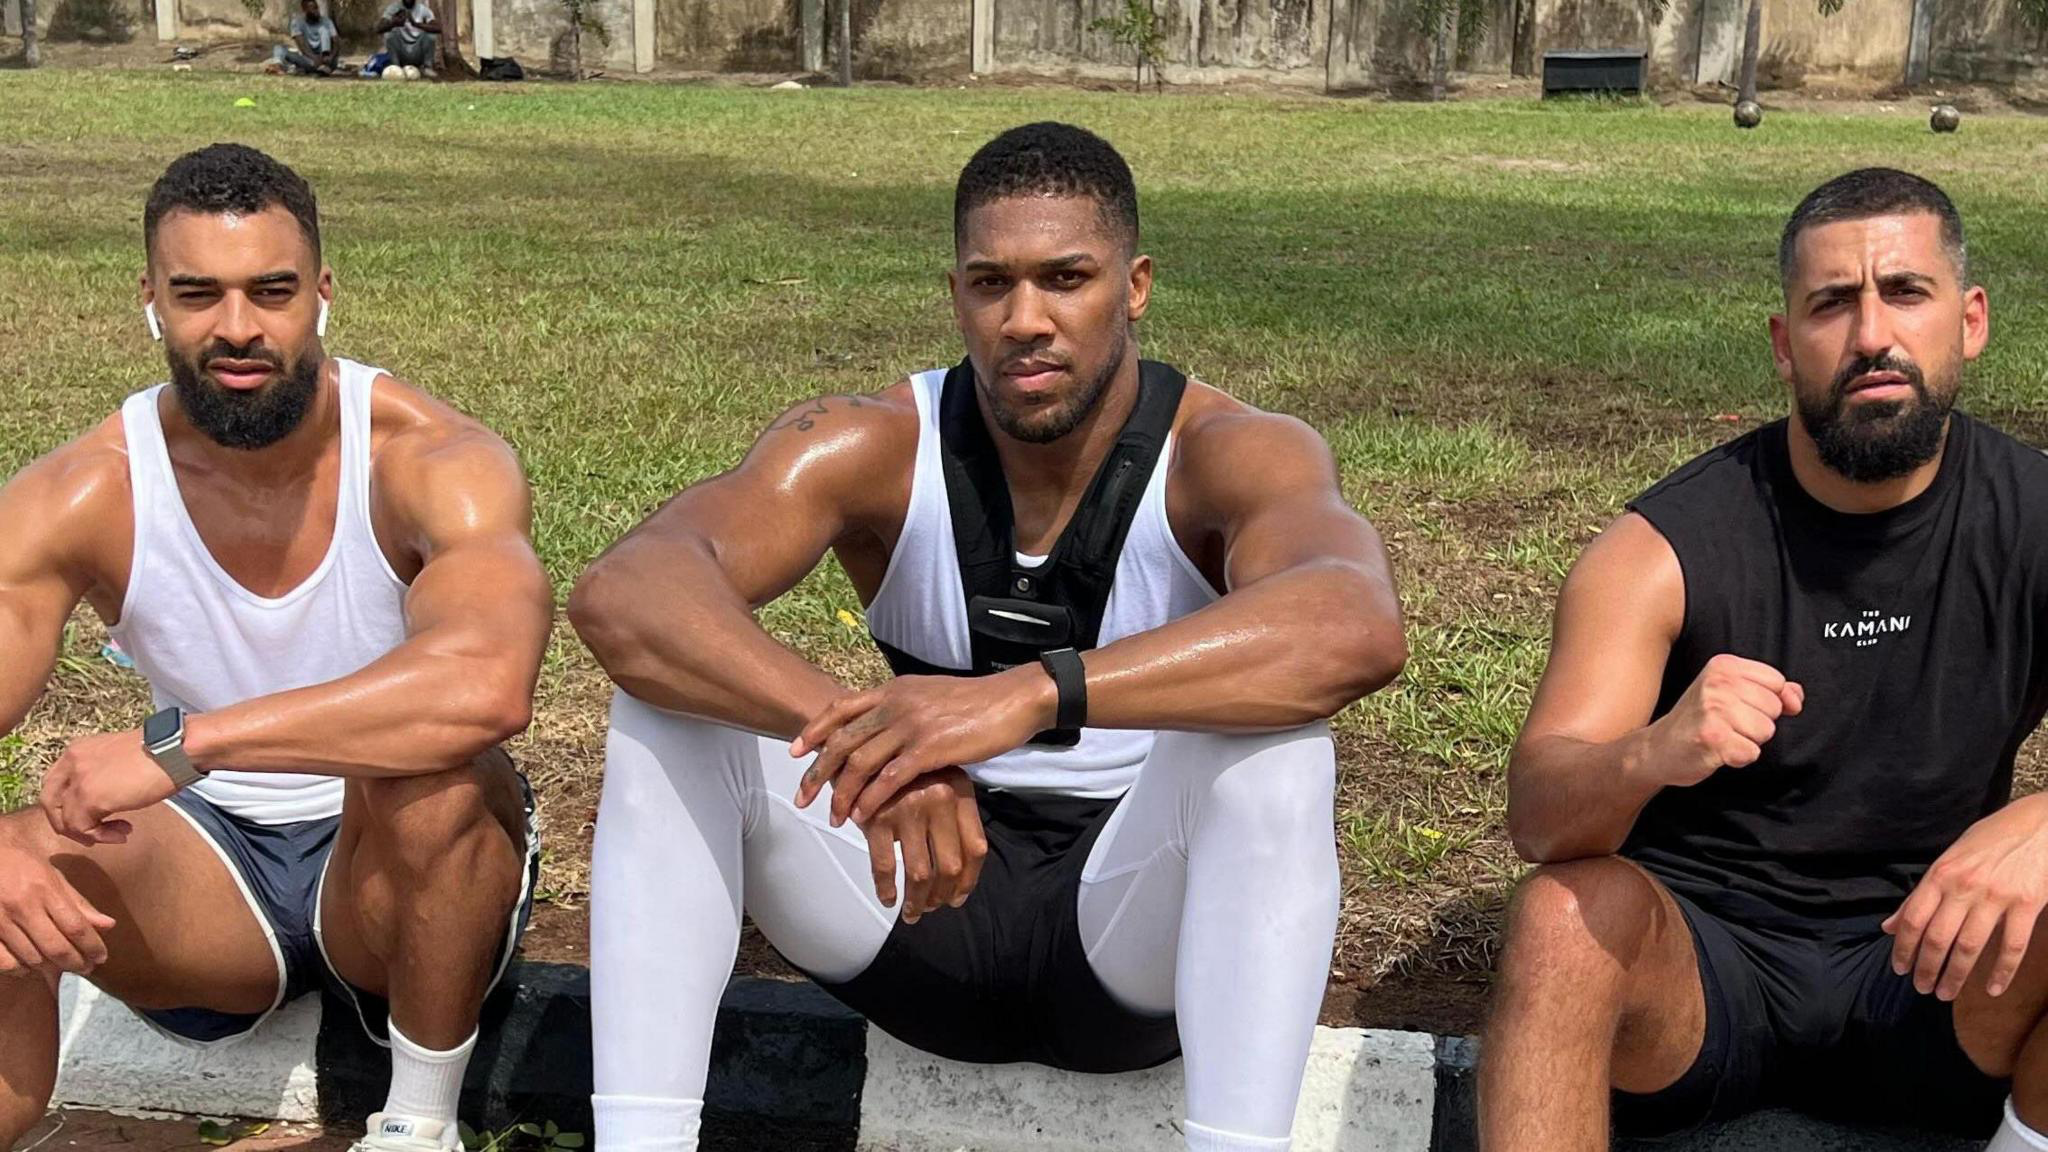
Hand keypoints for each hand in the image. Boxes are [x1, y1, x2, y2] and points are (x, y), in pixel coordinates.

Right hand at [0, 842, 117, 978]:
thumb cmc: (20, 861)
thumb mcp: (52, 874)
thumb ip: (78, 902)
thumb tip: (109, 925)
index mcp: (45, 889)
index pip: (76, 927)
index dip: (92, 947)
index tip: (101, 957)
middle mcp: (22, 907)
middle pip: (56, 947)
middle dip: (76, 963)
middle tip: (86, 968)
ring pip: (31, 958)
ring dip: (51, 969)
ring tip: (63, 968)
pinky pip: (4, 962)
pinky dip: (20, 969)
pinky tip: (30, 966)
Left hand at [38, 730, 175, 845]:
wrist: (177, 749)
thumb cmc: (163, 752)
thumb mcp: (121, 758)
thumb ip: (103, 772)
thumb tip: (105, 796)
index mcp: (78, 750)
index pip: (55, 783)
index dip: (68, 804)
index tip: (93, 813)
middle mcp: (71, 763)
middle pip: (50, 802)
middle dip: (69, 823)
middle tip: (94, 832)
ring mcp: (78, 781)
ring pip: (65, 820)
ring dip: (90, 833)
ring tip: (118, 834)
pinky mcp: (89, 799)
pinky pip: (82, 828)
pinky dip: (101, 837)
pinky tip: (122, 833)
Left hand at [791, 667, 1054, 826]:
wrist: (1012, 700)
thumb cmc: (975, 702)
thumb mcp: (929, 695)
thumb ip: (902, 708)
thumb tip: (882, 725)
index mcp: (893, 690)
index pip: (841, 708)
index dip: (814, 730)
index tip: (794, 752)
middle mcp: (895, 704)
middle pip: (842, 740)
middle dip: (817, 771)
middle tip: (802, 797)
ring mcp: (911, 725)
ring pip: (860, 762)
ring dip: (841, 793)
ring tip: (833, 816)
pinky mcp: (929, 748)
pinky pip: (889, 778)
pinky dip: (871, 799)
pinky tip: (863, 816)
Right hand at [858, 767, 987, 922]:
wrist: (860, 748)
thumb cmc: (903, 773)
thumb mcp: (939, 782)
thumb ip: (953, 818)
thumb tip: (959, 877)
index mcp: (960, 791)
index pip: (976, 847)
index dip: (968, 880)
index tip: (957, 897)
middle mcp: (939, 798)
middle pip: (950, 865)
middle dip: (942, 895)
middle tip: (933, 908)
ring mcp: (908, 808)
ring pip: (920, 872)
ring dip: (917, 900)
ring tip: (913, 912)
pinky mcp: (877, 817)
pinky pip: (885, 866)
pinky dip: (886, 889)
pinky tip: (889, 899)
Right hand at [1640, 654, 1802, 788]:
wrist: (1657, 748)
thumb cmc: (1698, 720)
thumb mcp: (1730, 692)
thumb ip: (1770, 690)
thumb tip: (1797, 698)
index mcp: (1723, 666)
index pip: (1777, 682)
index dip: (1767, 701)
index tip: (1742, 707)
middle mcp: (1718, 684)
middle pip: (1774, 708)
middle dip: (1757, 722)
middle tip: (1727, 724)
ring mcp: (1714, 711)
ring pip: (1766, 731)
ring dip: (1748, 741)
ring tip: (1723, 737)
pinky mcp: (1713, 739)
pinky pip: (1751, 753)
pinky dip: (1738, 758)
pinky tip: (1717, 751)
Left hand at [1885, 796, 2047, 999]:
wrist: (2039, 824)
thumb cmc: (1989, 840)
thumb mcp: (1949, 859)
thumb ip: (1920, 895)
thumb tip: (1889, 926)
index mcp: (1941, 874)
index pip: (1913, 919)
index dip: (1903, 948)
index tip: (1900, 969)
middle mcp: (1964, 886)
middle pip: (1938, 938)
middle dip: (1927, 968)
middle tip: (1923, 989)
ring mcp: (1997, 896)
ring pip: (1970, 946)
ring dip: (1955, 975)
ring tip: (1945, 993)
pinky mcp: (2028, 904)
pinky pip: (2013, 946)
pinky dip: (2002, 972)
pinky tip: (1992, 989)